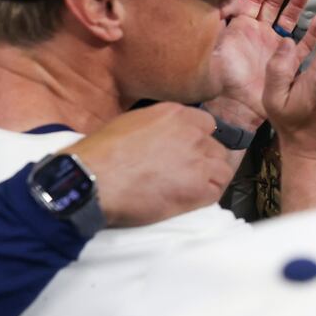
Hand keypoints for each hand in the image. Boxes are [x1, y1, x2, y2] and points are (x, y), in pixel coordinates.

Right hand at [62, 102, 235, 227]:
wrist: (92, 179)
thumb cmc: (100, 153)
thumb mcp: (130, 123)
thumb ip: (156, 126)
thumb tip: (161, 137)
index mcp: (175, 114)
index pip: (207, 124)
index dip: (199, 140)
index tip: (189, 152)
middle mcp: (192, 133)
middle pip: (216, 147)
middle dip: (206, 160)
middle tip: (188, 174)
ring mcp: (198, 160)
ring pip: (223, 169)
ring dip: (210, 179)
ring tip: (191, 189)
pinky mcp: (197, 188)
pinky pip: (215, 192)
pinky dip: (206, 197)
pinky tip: (190, 201)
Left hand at [206, 0, 309, 123]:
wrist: (237, 105)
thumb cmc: (224, 75)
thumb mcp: (218, 43)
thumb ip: (220, 17)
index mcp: (241, 26)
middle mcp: (259, 33)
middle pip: (273, 5)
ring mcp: (275, 46)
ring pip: (289, 20)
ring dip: (297, 5)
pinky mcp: (287, 61)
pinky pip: (303, 45)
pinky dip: (311, 34)